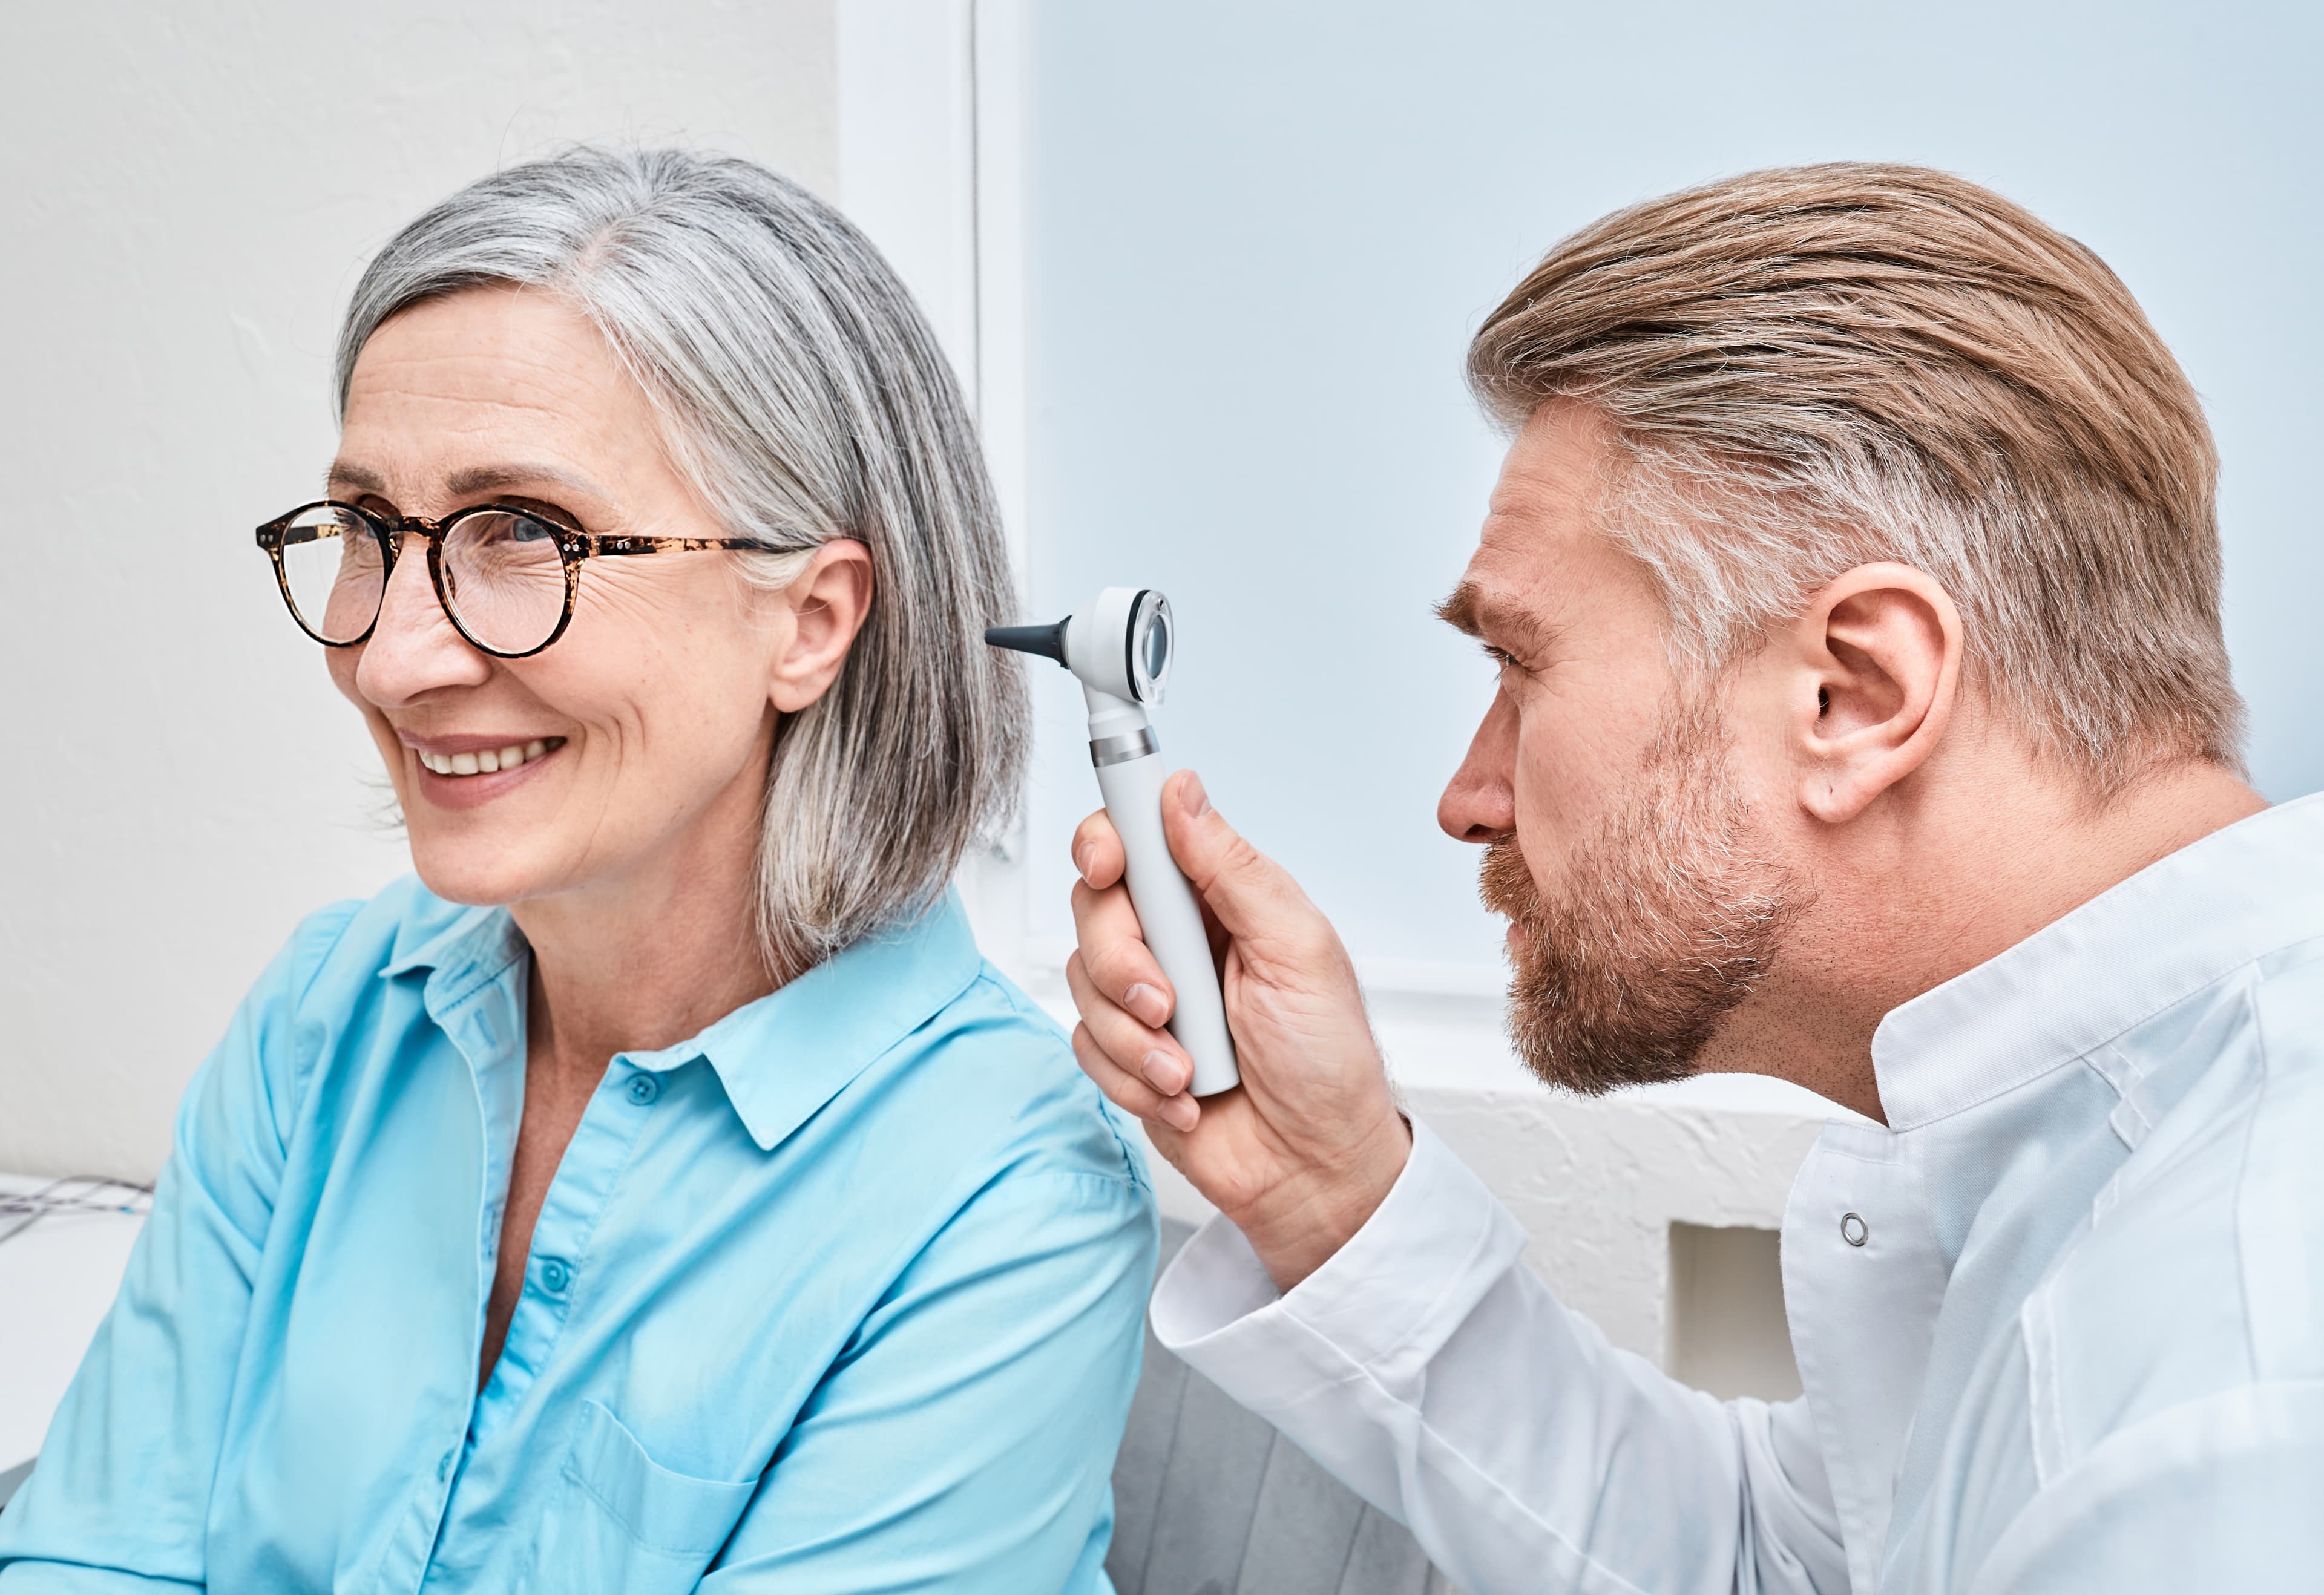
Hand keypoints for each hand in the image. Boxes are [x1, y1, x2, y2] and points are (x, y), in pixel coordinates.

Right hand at [1065, 769, 1410, 1290]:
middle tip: (1169, 1001)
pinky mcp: (1125, 1053)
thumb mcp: (1298, 950)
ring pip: (1082, 980)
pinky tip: (1184, 1095)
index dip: (1107, 841)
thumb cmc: (1327, 1060)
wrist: (1315, 1167)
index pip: (1138, 838)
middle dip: (1123, 960)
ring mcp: (1145, 996)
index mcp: (1220, 898)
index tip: (1108, 865)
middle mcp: (1176, 938)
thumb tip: (1183, 794)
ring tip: (1192, 1067)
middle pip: (1094, 907)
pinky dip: (1133, 1078)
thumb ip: (1233, 871)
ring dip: (1136, 1035)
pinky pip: (1085, 1046)